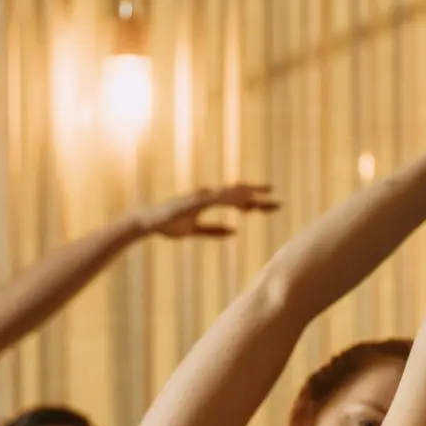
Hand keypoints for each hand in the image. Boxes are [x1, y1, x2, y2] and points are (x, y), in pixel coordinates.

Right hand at [134, 184, 279, 238]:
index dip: (255, 201)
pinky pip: (213, 200)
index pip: (237, 199)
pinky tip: (239, 201)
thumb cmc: (169, 225)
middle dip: (257, 195)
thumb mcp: (195, 231)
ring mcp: (200, 197)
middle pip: (237, 193)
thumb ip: (215, 231)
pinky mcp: (192, 202)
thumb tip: (234, 232)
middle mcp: (207, 196)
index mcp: (210, 202)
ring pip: (228, 194)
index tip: (272, 203)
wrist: (147, 223)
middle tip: (277, 199)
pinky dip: (227, 199)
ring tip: (263, 197)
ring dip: (246, 195)